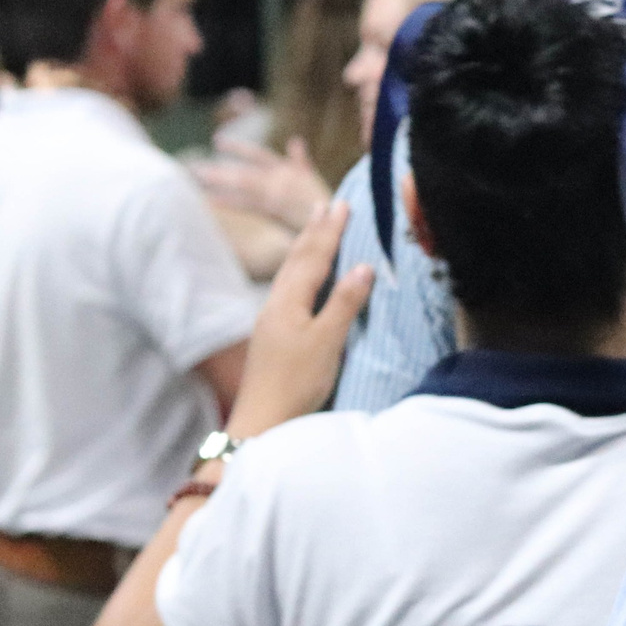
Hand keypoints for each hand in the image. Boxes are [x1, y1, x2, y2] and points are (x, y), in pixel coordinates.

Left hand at [196, 138, 330, 232]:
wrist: (340, 220)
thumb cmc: (327, 203)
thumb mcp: (313, 177)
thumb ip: (300, 160)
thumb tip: (296, 141)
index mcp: (289, 169)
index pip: (259, 155)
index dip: (238, 148)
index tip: (217, 142)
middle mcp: (280, 177)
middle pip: (245, 171)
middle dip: (221, 169)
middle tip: (195, 168)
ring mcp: (277, 192)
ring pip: (242, 183)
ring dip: (220, 179)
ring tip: (198, 176)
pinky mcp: (276, 208)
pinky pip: (246, 203)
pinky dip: (227, 201)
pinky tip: (209, 200)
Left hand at [225, 199, 375, 438]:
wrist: (261, 420)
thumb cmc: (296, 383)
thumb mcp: (327, 342)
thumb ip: (344, 304)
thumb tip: (363, 267)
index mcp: (289, 302)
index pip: (314, 258)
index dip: (329, 231)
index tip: (342, 205)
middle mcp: (276, 304)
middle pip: (296, 260)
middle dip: (313, 232)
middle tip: (325, 206)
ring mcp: (271, 320)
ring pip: (289, 274)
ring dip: (303, 248)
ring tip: (312, 230)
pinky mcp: (272, 335)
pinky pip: (288, 290)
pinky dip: (299, 272)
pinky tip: (301, 278)